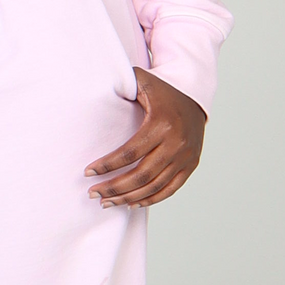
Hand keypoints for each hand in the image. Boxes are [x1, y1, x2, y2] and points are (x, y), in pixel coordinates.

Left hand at [86, 71, 205, 207]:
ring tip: (106, 202)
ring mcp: (185, 157)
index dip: (107, 166)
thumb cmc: (162, 90)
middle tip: (93, 193)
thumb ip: (121, 82)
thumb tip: (94, 86)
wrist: (196, 99)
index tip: (88, 172)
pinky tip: (131, 204)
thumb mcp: (143, 81)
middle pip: (141, 174)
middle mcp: (176, 143)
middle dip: (114, 187)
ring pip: (154, 186)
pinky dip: (150, 199)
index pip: (130, 153)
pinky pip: (169, 189)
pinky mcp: (190, 165)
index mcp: (161, 123)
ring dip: (128, 198)